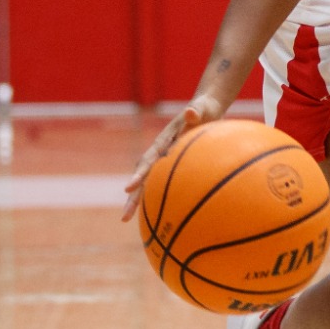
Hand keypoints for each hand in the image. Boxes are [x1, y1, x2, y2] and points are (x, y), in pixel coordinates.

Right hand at [121, 95, 225, 220]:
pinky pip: (162, 183)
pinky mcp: (171, 165)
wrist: (205, 109)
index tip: (130, 188)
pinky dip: (157, 196)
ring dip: (138, 200)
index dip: (139, 174)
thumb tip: (190, 111)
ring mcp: (164, 159)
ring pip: (149, 182)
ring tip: (127, 220)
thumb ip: (196, 112)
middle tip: (124, 217)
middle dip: (133, 197)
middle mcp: (159, 152)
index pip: (149, 160)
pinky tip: (158, 215)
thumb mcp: (202, 109)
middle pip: (142, 176)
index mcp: (164, 141)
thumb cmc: (204, 110)